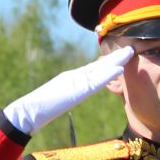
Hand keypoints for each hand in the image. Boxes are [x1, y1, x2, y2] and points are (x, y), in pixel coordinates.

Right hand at [0, 47, 133, 136]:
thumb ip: (73, 90)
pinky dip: (107, 74)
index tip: (123, 56)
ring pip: (99, 69)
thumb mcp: (61, 96)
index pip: (95, 69)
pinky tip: (119, 69)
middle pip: (99, 65)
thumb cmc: (41, 107)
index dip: (109, 62)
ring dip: (115, 61)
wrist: (28, 111)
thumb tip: (83, 88)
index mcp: (74, 79)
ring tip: (129, 53)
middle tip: (131, 49)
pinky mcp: (75, 89)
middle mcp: (75, 76)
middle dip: (115, 58)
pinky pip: (95, 81)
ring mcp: (75, 81)